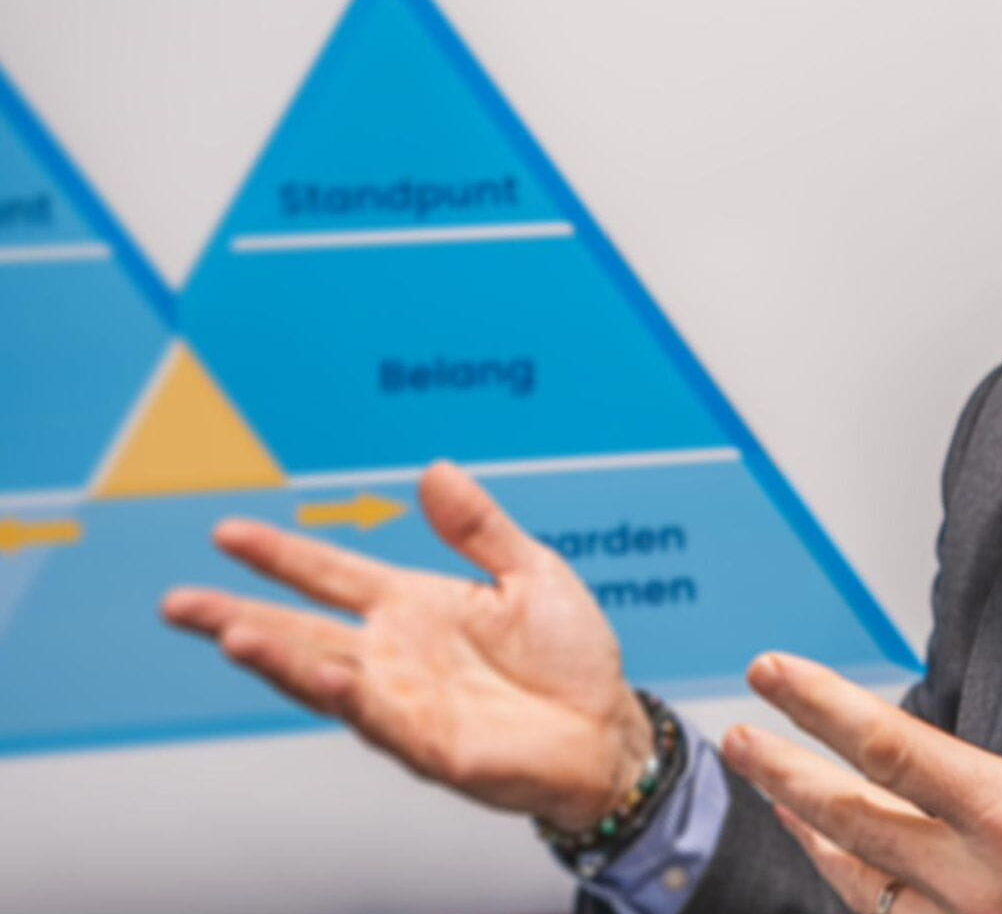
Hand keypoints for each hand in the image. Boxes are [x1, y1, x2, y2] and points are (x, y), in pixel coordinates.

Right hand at [160, 461, 652, 832]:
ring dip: (278, 659)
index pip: (331, 576)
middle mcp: (398, 654)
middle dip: (239, 617)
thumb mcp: (531, 572)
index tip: (226, 533)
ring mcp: (407, 701)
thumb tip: (435, 469)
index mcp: (415, 606)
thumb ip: (479, 527)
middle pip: (302, 632)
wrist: (609, 729)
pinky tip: (323, 674)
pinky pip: (380, 720)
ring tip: (230, 633)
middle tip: (178, 602)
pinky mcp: (431, 745)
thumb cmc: (570, 657)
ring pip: (325, 678)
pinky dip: (349, 697)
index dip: (281, 556)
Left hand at [722, 601, 1001, 913]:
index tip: (771, 671)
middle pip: (850, 819)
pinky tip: (842, 867)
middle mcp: (977, 884)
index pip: (894, 750)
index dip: (822, 706)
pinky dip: (852, 886)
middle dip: (784, 772)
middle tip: (736, 735)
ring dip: (807, 832)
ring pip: (860, 879)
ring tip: (770, 793)